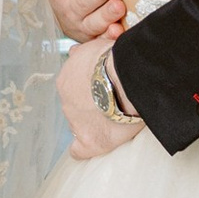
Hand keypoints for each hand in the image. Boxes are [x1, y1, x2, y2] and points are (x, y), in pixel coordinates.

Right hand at [46, 0, 125, 45]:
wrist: (70, 16)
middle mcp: (70, 4)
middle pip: (81, 0)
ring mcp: (83, 22)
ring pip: (93, 21)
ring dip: (106, 15)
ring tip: (118, 7)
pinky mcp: (96, 36)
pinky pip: (102, 39)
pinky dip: (110, 37)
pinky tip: (118, 32)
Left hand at [59, 43, 144, 160]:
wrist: (132, 77)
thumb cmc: (119, 59)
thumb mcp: (95, 47)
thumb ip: (83, 54)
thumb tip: (73, 52)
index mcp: (67, 79)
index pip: (74, 88)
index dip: (89, 90)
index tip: (103, 89)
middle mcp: (66, 101)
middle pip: (77, 107)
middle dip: (92, 106)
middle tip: (114, 102)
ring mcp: (76, 122)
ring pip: (80, 125)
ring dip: (94, 123)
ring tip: (117, 118)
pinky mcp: (90, 140)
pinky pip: (79, 150)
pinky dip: (85, 149)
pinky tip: (96, 145)